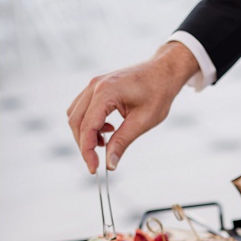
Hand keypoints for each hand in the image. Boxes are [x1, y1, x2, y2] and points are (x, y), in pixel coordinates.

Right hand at [67, 42, 199, 173]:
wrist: (164, 71)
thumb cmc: (158, 92)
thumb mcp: (142, 121)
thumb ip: (122, 142)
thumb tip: (109, 165)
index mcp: (106, 92)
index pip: (87, 127)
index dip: (87, 152)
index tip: (94, 169)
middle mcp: (95, 86)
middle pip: (76, 122)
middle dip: (84, 145)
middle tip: (98, 161)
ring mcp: (94, 85)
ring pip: (76, 116)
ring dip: (85, 134)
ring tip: (105, 143)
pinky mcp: (96, 87)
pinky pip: (82, 109)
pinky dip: (89, 124)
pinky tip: (107, 130)